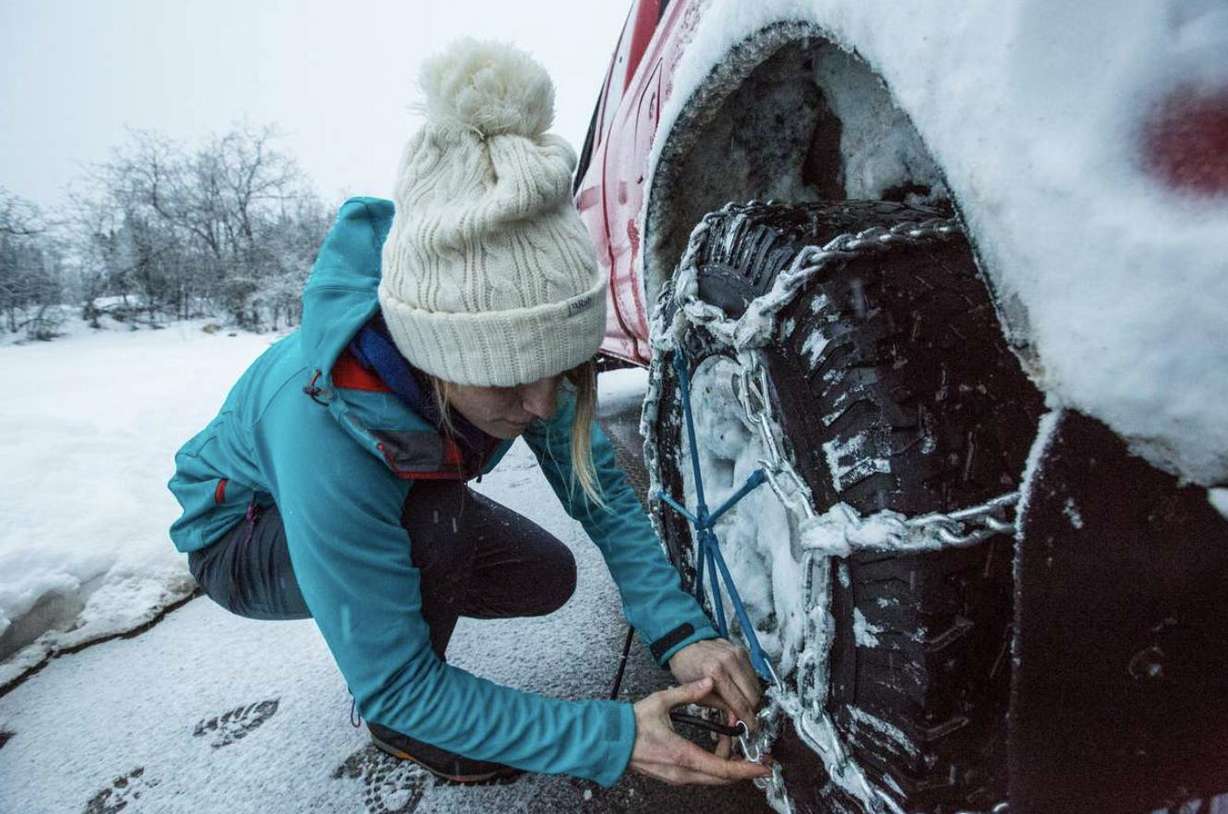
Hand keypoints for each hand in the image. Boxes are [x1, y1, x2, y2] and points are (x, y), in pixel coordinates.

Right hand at [629, 677, 771, 785]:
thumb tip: (708, 683)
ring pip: (712, 778)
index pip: (722, 768)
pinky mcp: (673, 777)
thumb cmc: (632, 724)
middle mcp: (682, 772)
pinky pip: (701, 776)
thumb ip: (688, 692)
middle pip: (722, 778)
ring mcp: (677, 778)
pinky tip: (717, 750)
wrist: (610, 742)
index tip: (763, 765)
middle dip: (743, 769)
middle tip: (758, 758)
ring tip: (733, 743)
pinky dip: (714, 766)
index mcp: (683, 755)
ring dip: (727, 765)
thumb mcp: (662, 702)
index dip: (746, 768)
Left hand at [668, 638, 761, 729]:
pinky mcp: (742, 651)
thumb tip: (735, 720)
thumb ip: (719, 706)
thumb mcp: (697, 693)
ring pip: (756, 685)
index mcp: (715, 672)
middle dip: (752, 710)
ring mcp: (737, 654)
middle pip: (753, 695)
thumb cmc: (687, 667)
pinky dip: (750, 686)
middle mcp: (729, 661)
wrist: (685, 644)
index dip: (747, 719)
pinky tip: (741, 690)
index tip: (751, 728)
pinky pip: (753, 674)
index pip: (739, 702)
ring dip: (752, 699)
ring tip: (742, 705)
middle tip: (746, 718)